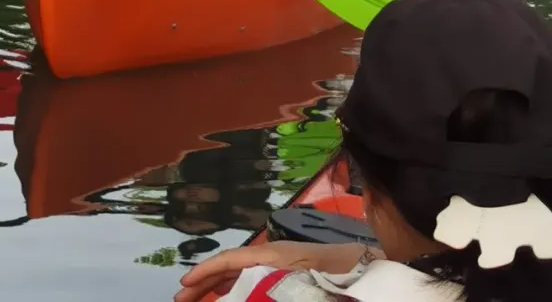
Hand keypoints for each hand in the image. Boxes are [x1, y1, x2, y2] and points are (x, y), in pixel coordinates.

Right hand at [174, 241, 372, 301]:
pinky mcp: (294, 276)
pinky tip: (233, 299)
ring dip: (221, 289)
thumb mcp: (298, 285)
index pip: (231, 260)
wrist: (369, 270)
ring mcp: (284, 264)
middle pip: (233, 268)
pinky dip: (240, 289)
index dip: (206, 273)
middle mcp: (274, 256)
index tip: (184, 287)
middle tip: (182, 300)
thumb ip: (263, 290)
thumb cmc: (335, 274)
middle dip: (206, 283)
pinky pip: (258, 280)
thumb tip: (232, 296)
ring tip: (201, 301)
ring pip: (244, 276)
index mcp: (272, 254)